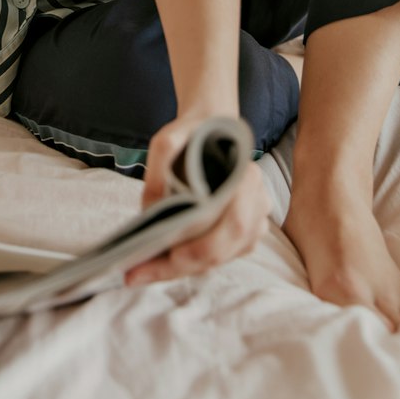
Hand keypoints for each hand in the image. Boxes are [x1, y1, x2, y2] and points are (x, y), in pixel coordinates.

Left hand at [124, 113, 270, 286]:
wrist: (213, 126)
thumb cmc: (193, 133)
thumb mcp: (169, 138)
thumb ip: (160, 165)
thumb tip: (149, 209)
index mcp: (246, 177)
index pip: (232, 224)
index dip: (202, 246)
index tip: (167, 256)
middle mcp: (257, 203)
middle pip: (224, 249)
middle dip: (182, 266)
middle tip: (141, 272)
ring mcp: (254, 222)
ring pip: (219, 259)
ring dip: (182, 269)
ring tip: (144, 270)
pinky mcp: (241, 235)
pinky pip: (217, 257)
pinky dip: (189, 264)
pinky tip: (160, 263)